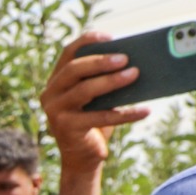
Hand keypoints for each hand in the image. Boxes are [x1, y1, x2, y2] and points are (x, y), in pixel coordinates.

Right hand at [41, 30, 151, 170]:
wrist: (83, 158)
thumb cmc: (93, 122)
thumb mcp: (98, 98)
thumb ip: (104, 81)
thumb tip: (135, 64)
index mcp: (57, 81)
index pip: (67, 54)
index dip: (87, 42)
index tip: (110, 37)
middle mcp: (50, 94)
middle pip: (74, 70)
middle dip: (100, 62)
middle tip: (126, 58)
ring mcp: (55, 112)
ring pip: (84, 91)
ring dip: (112, 81)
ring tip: (135, 74)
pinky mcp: (67, 129)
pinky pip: (100, 118)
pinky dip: (125, 114)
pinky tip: (145, 110)